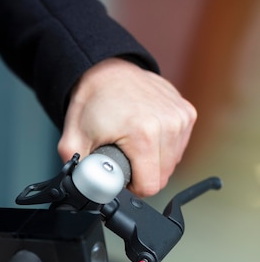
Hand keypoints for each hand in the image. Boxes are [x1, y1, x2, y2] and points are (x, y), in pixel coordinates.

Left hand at [58, 57, 195, 196]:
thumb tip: (83, 190)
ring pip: (172, 163)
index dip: (131, 187)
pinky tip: (145, 134)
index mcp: (142, 135)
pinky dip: (163, 146)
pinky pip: (178, 146)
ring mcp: (181, 118)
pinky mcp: (187, 113)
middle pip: (162, 176)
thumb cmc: (92, 103)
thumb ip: (77, 171)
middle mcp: (167, 125)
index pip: (149, 186)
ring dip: (153, 161)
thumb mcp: (73, 141)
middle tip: (122, 157)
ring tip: (133, 143)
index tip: (120, 175)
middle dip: (141, 174)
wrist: (106, 71)